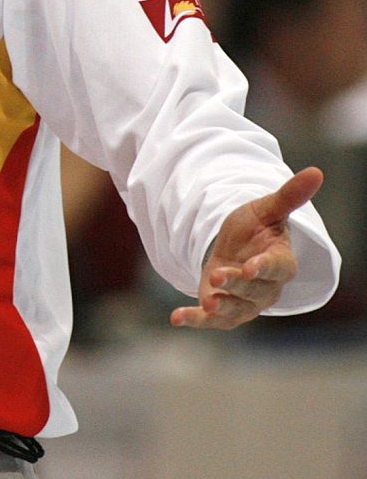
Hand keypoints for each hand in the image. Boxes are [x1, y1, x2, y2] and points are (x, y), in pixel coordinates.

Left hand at [170, 167, 322, 329]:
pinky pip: (213, 320)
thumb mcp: (266, 210)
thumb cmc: (255, 229)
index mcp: (280, 262)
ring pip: (236, 309)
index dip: (265, 267)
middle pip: (254, 289)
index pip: (277, 268)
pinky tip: (177, 318)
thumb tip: (316, 171)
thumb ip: (288, 197)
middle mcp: (266, 288)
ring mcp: (245, 302)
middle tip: (217, 275)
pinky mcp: (224, 311)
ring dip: (220, 308)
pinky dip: (196, 320)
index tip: (252, 266)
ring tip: (206, 304)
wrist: (235, 248)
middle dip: (236, 284)